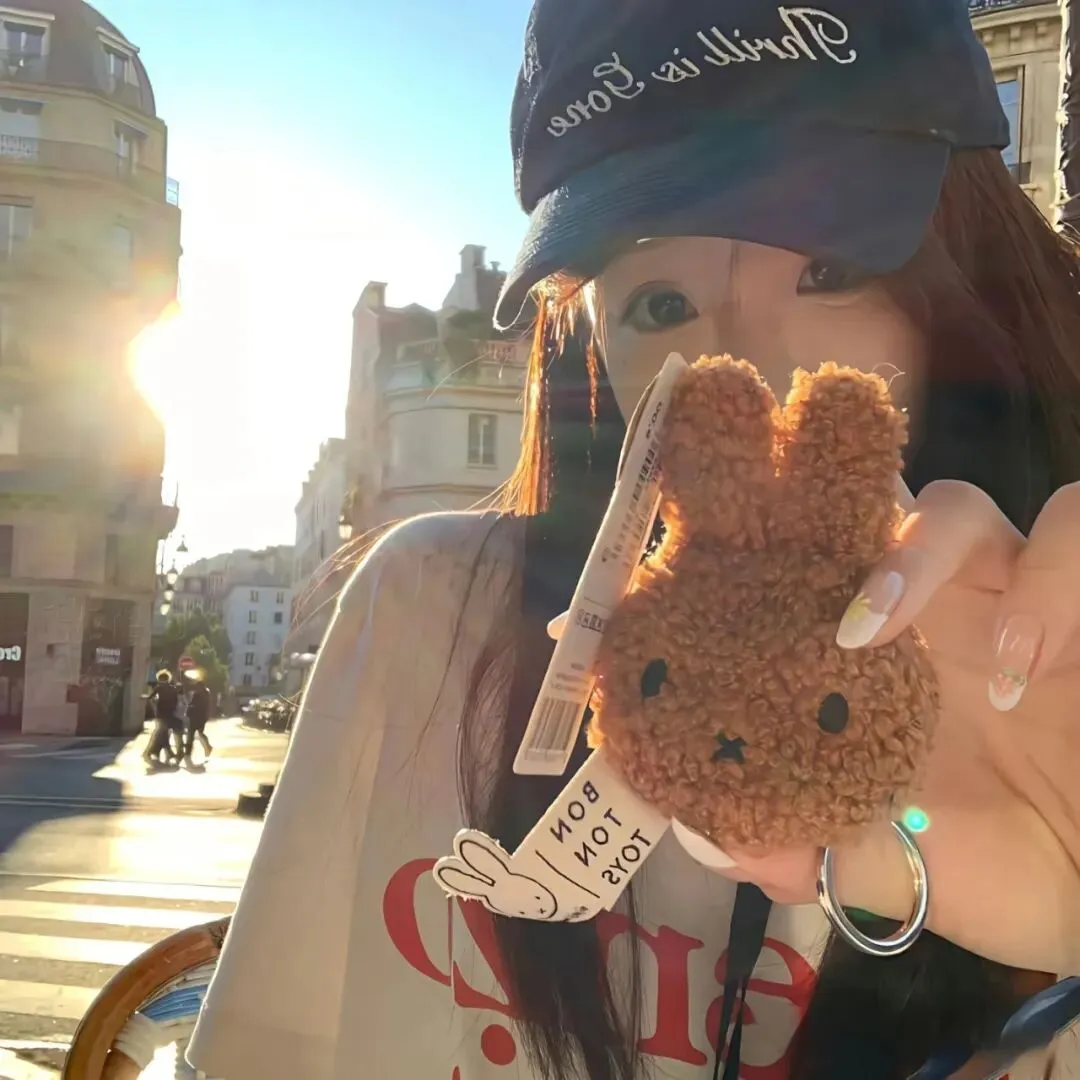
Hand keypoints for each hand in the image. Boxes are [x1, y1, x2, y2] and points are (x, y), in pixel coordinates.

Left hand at [725, 478, 1079, 974]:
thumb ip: (802, 850)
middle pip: (862, 505)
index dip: (750, 552)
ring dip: (918, 551)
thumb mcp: (885, 868)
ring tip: (877, 631)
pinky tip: (1030, 662)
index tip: (701, 572)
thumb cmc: (997, 867)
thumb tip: (702, 836)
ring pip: (958, 504)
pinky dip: (1049, 582)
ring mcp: (1008, 590)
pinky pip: (1078, 530)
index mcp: (864, 653)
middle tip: (781, 574)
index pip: (798, 566)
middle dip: (817, 507)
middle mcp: (927, 606)